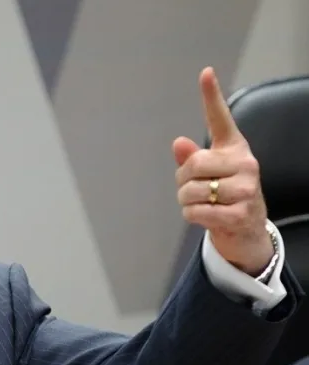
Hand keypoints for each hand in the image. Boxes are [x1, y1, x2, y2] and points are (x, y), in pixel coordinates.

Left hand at [173, 67, 272, 275]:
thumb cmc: (222, 196)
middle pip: (192, 165)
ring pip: (190, 190)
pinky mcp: (241, 212)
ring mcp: (246, 188)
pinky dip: (192, 217)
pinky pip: (196, 211)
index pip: (220, 119)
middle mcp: (245, 163)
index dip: (211, 96)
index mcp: (234, 148)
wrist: (245, 230)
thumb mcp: (206, 175)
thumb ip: (190, 159)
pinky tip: (206, 217)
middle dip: (182, 181)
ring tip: (203, 204)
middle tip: (193, 190)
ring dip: (186, 201)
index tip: (205, 72)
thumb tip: (178, 143)